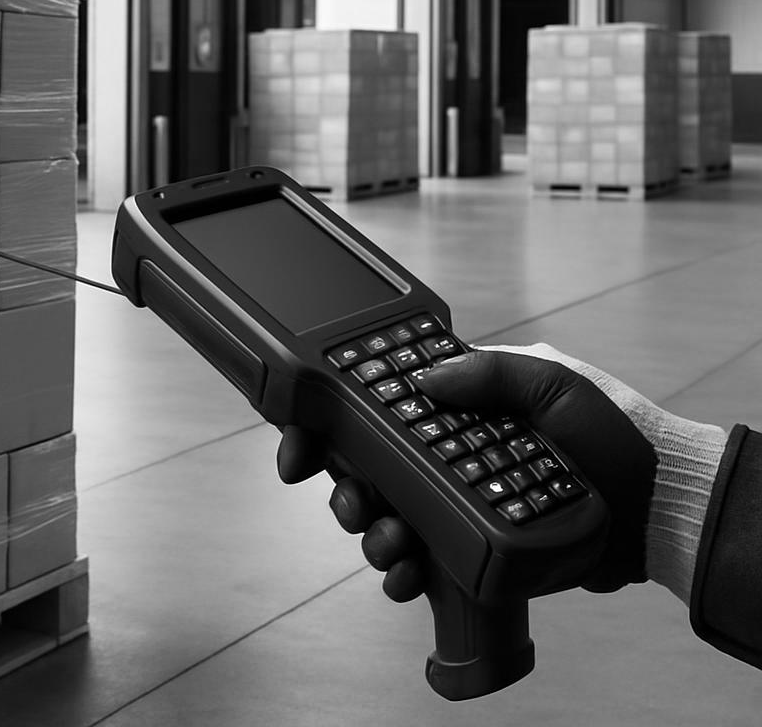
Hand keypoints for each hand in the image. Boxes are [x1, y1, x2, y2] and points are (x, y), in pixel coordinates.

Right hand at [279, 344, 674, 598]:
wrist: (653, 507)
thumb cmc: (608, 433)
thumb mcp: (553, 386)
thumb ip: (490, 374)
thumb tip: (423, 379)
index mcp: (454, 407)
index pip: (376, 407)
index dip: (327, 423)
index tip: (297, 443)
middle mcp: (443, 454)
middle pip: (366, 469)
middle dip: (342, 489)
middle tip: (351, 502)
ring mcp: (454, 502)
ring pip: (384, 519)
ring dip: (368, 533)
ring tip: (387, 542)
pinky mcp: (469, 549)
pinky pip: (420, 563)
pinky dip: (402, 574)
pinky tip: (406, 577)